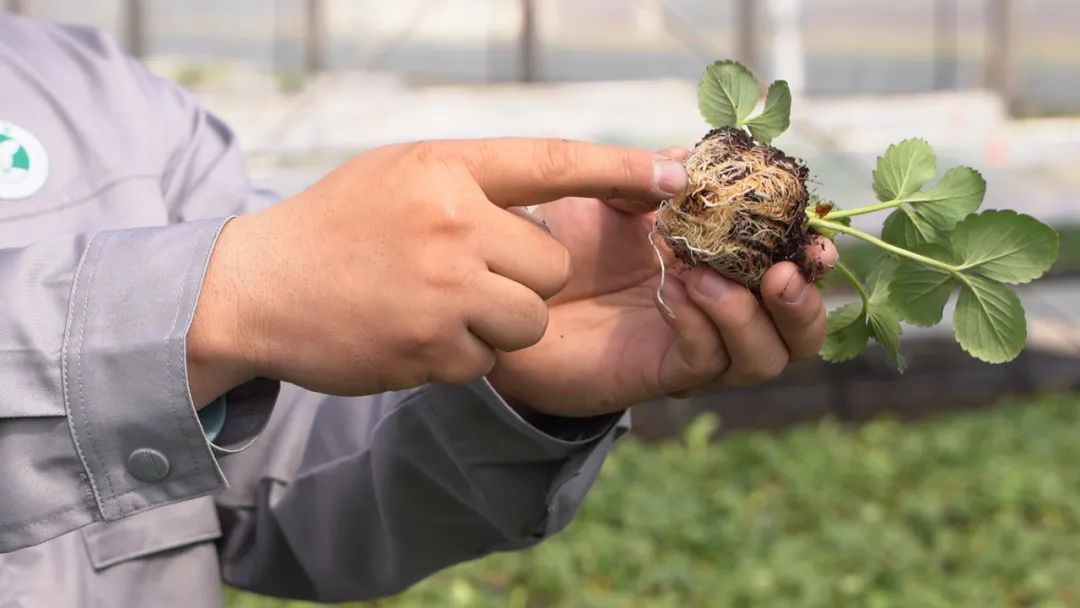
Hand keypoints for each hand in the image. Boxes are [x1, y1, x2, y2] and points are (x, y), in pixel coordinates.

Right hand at [186, 139, 688, 404]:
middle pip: (550, 267)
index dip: (621, 167)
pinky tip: (413, 333)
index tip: (676, 174)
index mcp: (446, 168)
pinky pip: (489, 359)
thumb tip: (557, 192)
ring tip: (440, 305)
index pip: (555, 161)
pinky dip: (461, 354)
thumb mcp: (401, 173)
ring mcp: (443, 292)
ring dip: (500, 321)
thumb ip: (475, 180)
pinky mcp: (431, 351)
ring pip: (531, 319)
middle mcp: (452, 225)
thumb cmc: (336, 225)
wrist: (255, 288)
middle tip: (466, 274)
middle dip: (522, 279)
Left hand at [487, 148, 836, 416]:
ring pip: (761, 359)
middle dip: (804, 306)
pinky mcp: (657, 373)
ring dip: (745, 315)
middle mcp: (717, 313)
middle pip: (797, 335)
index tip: (818, 238)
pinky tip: (671, 291)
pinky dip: (698, 324)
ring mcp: (690, 346)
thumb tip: (690, 158)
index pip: (789, 273)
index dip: (813, 260)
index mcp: (720, 266)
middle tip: (781, 274)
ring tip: (705, 276)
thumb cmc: (558, 244)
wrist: (505, 294)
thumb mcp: (605, 196)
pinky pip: (703, 361)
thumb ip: (649, 176)